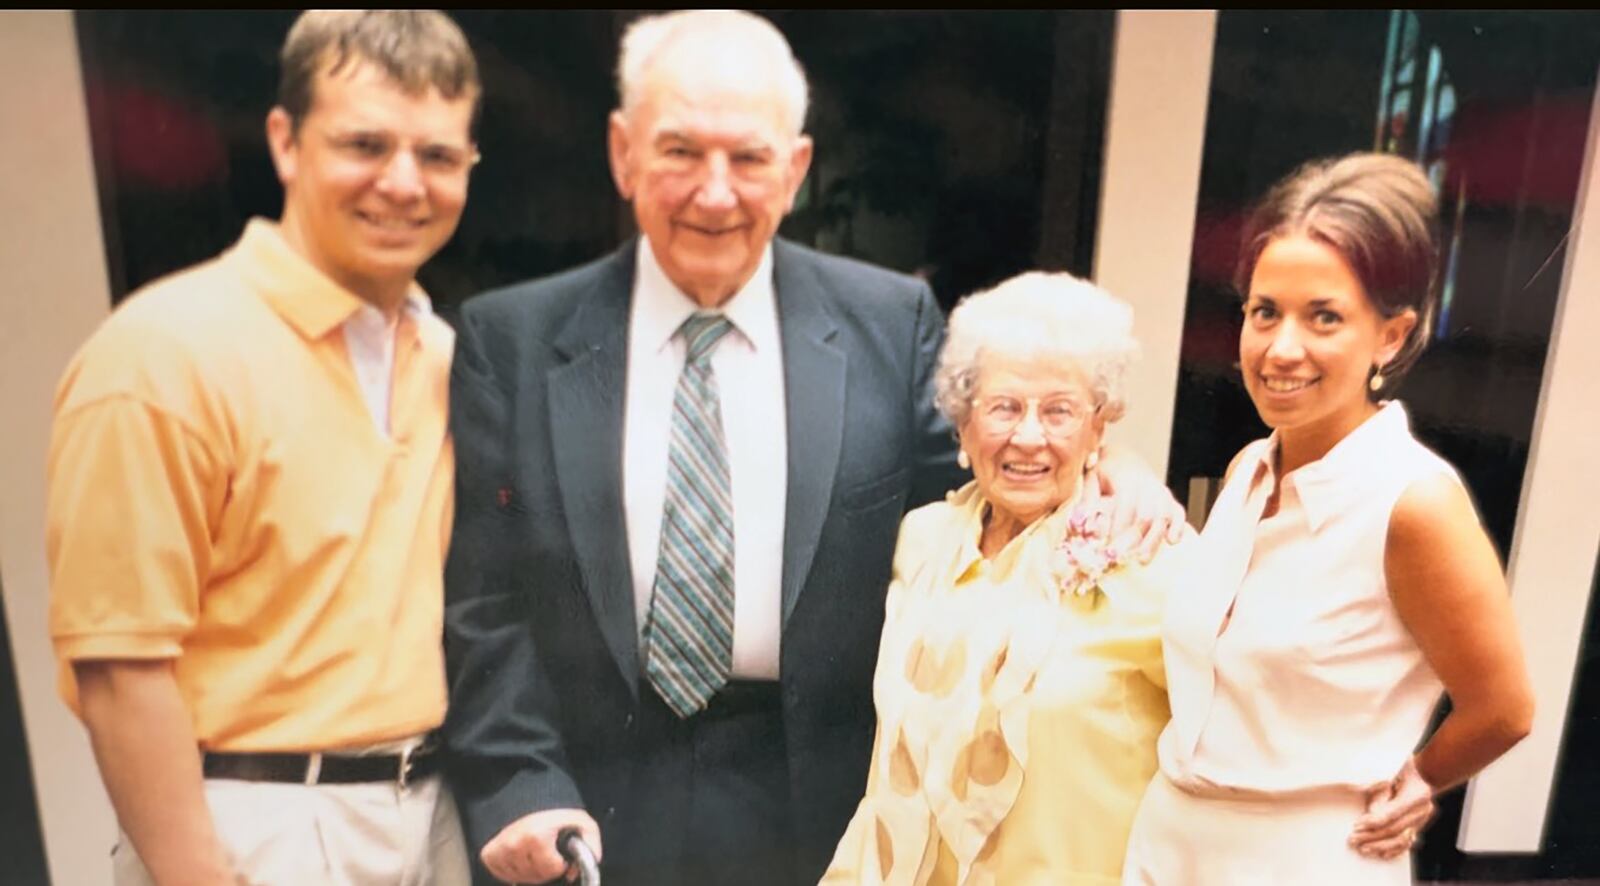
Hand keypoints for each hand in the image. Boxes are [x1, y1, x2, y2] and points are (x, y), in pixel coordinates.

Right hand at [480, 808, 602, 884]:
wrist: (524, 798)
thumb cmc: (553, 811)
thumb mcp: (579, 821)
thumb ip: (591, 842)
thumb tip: (586, 865)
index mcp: (536, 837)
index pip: (551, 870)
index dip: (561, 864)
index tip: (560, 854)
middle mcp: (514, 845)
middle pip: (536, 877)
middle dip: (547, 869)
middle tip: (548, 853)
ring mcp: (499, 851)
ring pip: (521, 878)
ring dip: (531, 871)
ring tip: (535, 854)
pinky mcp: (489, 855)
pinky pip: (505, 877)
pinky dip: (515, 871)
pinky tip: (522, 858)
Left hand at [1091, 449, 1185, 562]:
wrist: (1123, 457)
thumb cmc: (1103, 472)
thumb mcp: (1090, 480)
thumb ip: (1086, 502)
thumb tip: (1079, 524)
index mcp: (1125, 477)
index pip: (1126, 503)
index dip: (1118, 526)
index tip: (1108, 545)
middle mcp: (1147, 484)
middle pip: (1146, 514)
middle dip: (1134, 539)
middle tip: (1121, 559)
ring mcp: (1160, 491)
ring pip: (1164, 517)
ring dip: (1153, 540)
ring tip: (1141, 560)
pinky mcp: (1169, 499)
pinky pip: (1179, 512)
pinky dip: (1178, 526)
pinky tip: (1171, 541)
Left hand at [1350, 756, 1434, 859]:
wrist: (1426, 773)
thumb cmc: (1406, 770)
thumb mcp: (1391, 775)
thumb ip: (1381, 794)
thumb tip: (1371, 813)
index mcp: (1416, 796)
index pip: (1392, 814)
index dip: (1373, 822)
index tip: (1357, 826)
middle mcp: (1421, 810)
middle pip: (1394, 829)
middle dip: (1372, 836)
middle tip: (1354, 839)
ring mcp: (1421, 820)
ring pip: (1401, 840)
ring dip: (1381, 846)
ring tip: (1363, 848)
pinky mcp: (1419, 826)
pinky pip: (1408, 842)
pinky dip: (1394, 850)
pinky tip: (1383, 854)